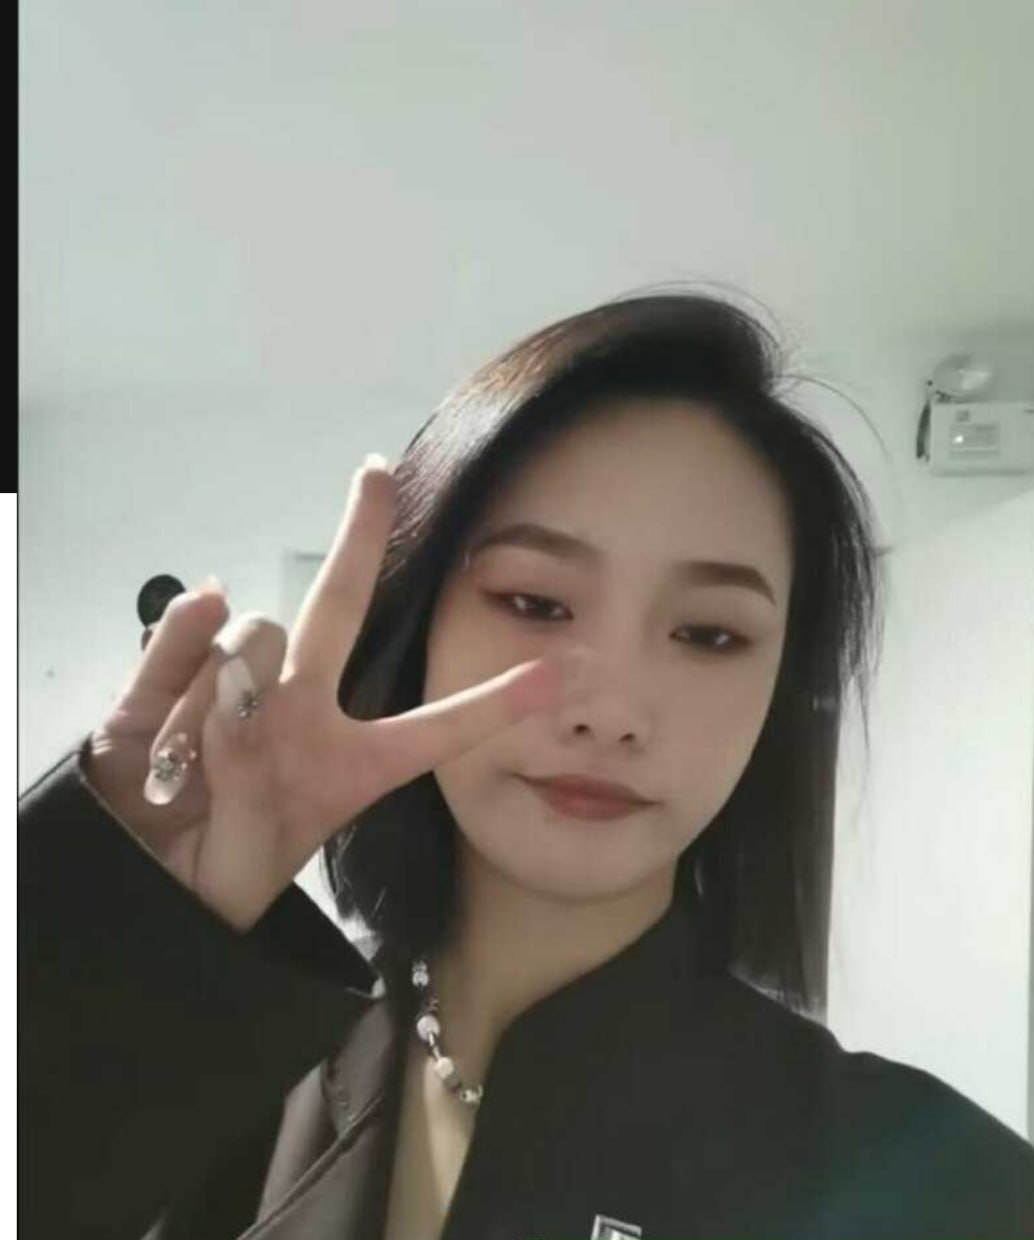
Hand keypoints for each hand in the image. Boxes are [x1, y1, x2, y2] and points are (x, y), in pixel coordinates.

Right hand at [83, 459, 586, 932]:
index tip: (560, 673)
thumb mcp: (249, 853)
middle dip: (358, 541)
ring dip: (232, 675)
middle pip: (335, 610)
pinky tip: (183, 631)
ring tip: (191, 765)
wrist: (131, 902)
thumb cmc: (216, 886)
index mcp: (349, 765)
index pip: (433, 729)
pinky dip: (176, 642)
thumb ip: (247, 767)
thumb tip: (233, 677)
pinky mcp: (158, 697)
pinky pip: (175, 649)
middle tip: (375, 474)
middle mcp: (298, 714)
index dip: (494, 705)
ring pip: (252, 635)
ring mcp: (229, 697)